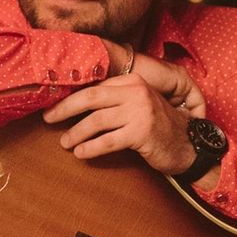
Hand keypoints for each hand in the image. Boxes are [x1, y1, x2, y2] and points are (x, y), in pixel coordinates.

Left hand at [42, 69, 203, 175]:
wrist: (188, 144)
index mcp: (133, 82)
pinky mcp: (142, 132)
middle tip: (47, 119)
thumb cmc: (158, 127)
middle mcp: (136, 92)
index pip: (95, 87)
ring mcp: (140, 112)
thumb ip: (115, 101)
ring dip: (76, 133)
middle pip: (90, 98)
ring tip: (65, 143)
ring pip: (96, 121)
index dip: (71, 96)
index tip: (53, 106)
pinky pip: (108, 141)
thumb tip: (76, 106)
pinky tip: (81, 154)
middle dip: (64, 109)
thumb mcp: (138, 106)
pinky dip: (91, 148)